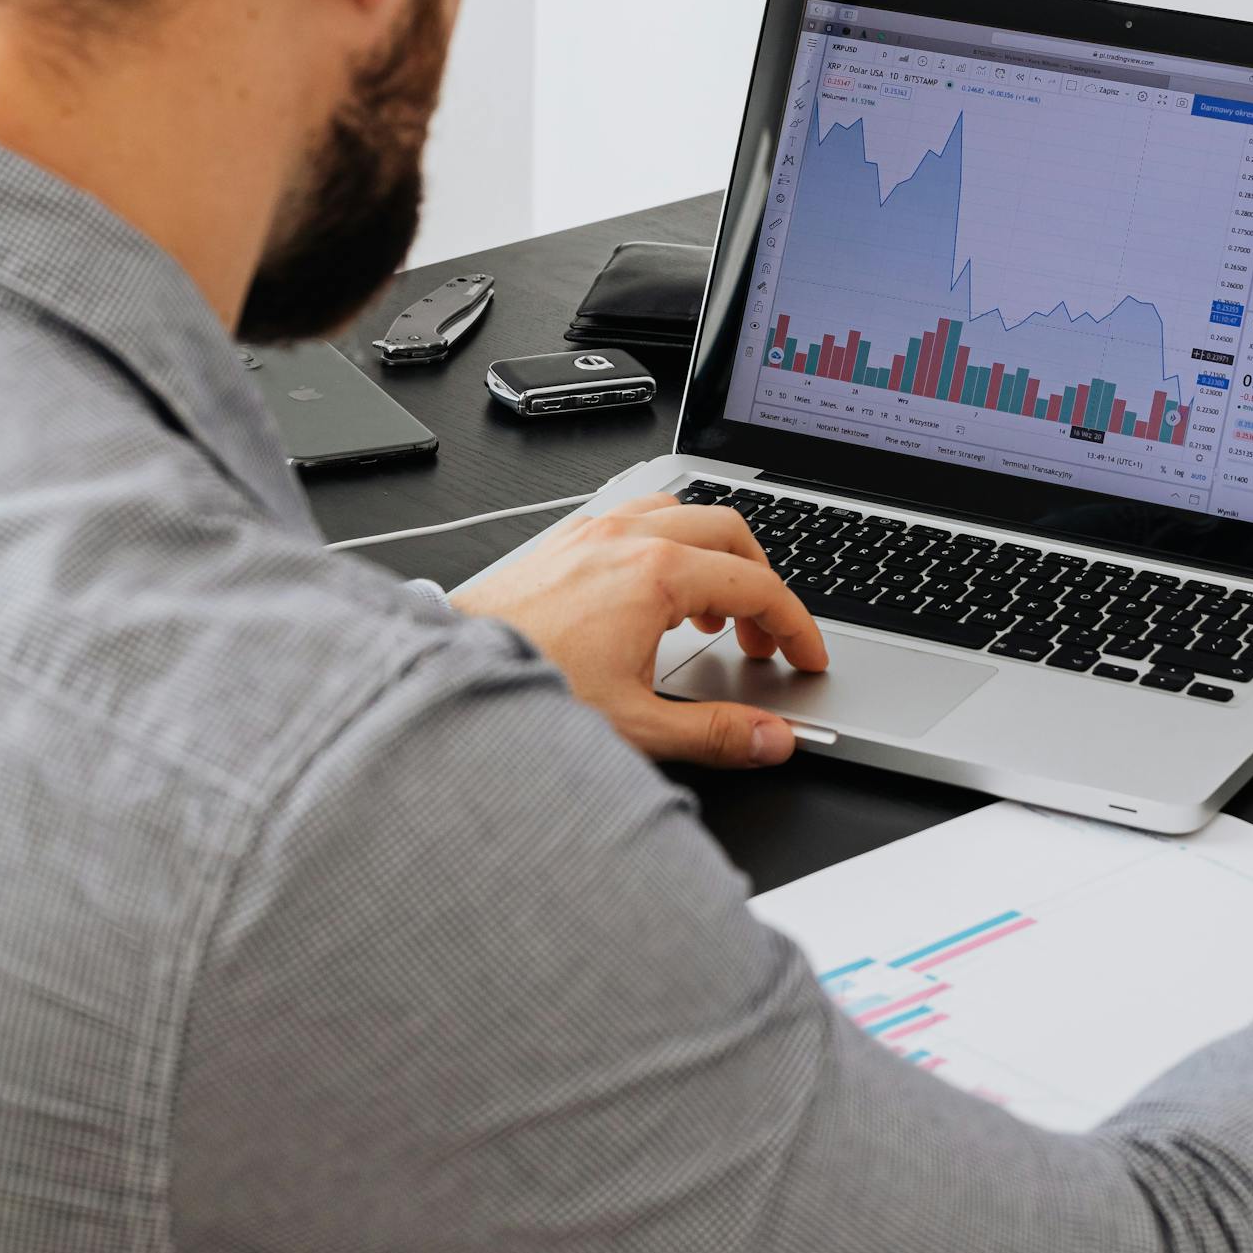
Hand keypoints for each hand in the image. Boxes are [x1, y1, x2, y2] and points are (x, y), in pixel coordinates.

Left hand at [453, 495, 827, 768]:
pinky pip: (634, 519)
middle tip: (763, 636)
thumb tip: (771, 739)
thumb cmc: (527, 693)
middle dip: (761, 581)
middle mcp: (624, 540)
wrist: (446, 681)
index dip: (794, 624)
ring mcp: (589, 534)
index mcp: (654, 574)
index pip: (756, 584)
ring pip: (680, 513)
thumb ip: (715, 733)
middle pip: (728, 530)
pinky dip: (666, 546)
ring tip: (712, 614)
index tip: (805, 655)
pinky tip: (653, 595)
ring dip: (712, 556)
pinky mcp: (561, 543)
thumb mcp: (634, 725)